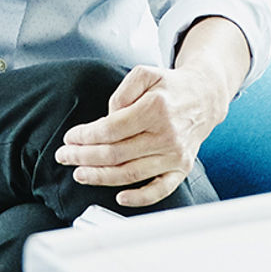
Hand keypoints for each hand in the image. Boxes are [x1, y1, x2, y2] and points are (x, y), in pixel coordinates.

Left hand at [62, 63, 227, 208]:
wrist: (205, 97)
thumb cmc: (171, 87)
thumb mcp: (145, 74)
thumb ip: (122, 92)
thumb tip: (107, 119)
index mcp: (156, 109)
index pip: (111, 129)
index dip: (86, 136)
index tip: (70, 138)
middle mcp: (167, 134)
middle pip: (116, 153)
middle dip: (84, 157)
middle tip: (65, 156)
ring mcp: (175, 155)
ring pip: (130, 173)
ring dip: (100, 176)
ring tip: (80, 174)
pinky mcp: (182, 168)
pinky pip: (160, 189)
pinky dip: (140, 198)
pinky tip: (120, 197)